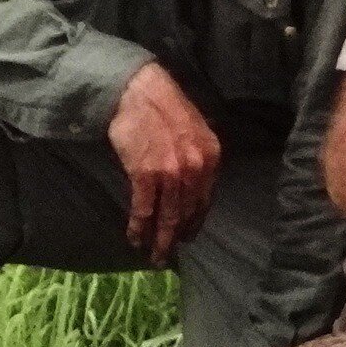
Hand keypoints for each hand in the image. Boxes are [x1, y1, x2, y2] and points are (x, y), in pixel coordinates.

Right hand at [107, 62, 220, 266]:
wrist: (139, 91)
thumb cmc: (164, 109)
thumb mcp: (194, 133)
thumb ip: (197, 160)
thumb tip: (190, 187)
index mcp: (211, 159)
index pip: (205, 201)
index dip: (194, 223)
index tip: (186, 237)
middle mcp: (196, 169)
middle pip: (186, 214)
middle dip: (176, 238)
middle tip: (166, 255)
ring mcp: (172, 173)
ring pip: (167, 217)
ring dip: (158, 240)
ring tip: (152, 255)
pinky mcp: (146, 174)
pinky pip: (144, 210)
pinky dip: (139, 227)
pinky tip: (134, 238)